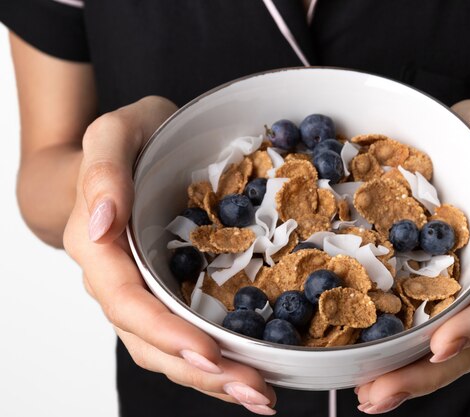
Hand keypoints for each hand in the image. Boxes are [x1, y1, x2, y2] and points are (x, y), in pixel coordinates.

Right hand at [63, 96, 276, 415]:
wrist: (128, 155)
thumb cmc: (126, 142)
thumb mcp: (115, 134)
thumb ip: (103, 172)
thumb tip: (101, 223)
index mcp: (98, 246)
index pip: (125, 300)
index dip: (165, 331)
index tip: (209, 352)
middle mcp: (117, 281)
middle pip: (150, 341)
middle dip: (201, 370)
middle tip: (253, 390)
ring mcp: (143, 294)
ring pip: (168, 350)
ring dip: (214, 379)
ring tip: (260, 395)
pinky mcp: (168, 295)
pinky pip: (186, 337)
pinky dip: (218, 362)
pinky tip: (251, 377)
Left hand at [354, 100, 469, 413]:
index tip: (439, 344)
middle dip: (429, 370)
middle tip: (379, 392)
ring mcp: (469, 291)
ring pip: (450, 346)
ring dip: (411, 376)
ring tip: (368, 397)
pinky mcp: (442, 294)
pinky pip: (429, 331)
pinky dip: (403, 356)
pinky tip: (369, 374)